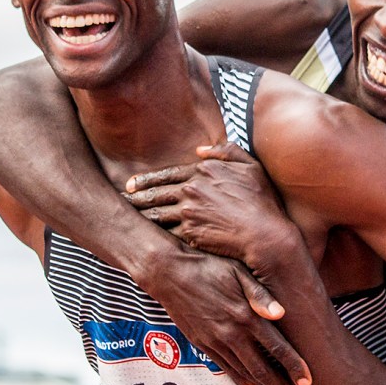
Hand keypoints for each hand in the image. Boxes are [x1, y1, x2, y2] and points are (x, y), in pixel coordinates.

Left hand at [125, 143, 288, 266]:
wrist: (266, 235)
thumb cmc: (262, 201)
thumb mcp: (250, 167)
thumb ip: (226, 151)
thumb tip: (201, 149)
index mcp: (202, 171)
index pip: (166, 174)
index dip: (146, 180)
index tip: (132, 184)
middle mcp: (191, 190)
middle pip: (155, 194)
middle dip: (135, 197)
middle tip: (120, 200)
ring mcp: (188, 212)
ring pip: (156, 214)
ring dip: (139, 215)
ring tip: (125, 218)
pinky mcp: (190, 234)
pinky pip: (167, 232)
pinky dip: (155, 233)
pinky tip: (145, 235)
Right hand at [148, 244, 309, 384]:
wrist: (169, 272)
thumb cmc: (210, 266)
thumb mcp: (238, 272)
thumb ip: (260, 294)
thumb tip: (281, 313)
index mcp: (246, 315)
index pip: (277, 347)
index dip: (294, 367)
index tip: (308, 383)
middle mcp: (232, 333)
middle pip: (262, 368)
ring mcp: (215, 341)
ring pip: (244, 372)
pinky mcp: (202, 343)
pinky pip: (224, 367)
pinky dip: (240, 380)